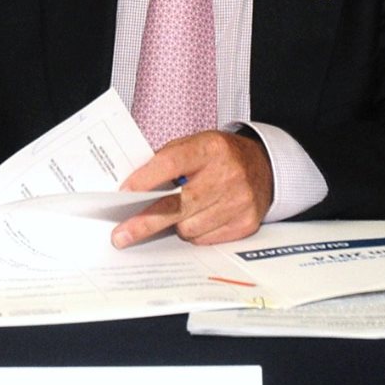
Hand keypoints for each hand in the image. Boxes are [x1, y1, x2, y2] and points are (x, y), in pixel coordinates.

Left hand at [110, 130, 273, 248]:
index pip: (171, 163)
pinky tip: (200, 218)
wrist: (263, 167)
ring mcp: (239, 200)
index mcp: (210, 148)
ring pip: (189, 227)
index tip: (122, 193)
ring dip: (176, 225)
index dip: (144, 180)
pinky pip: (204, 239)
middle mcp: (227, 173)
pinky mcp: (246, 223)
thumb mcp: (195, 145)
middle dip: (145, 222)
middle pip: (177, 204)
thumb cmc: (218, 156)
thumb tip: (131, 188)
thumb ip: (167, 160)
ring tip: (180, 212)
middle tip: (121, 235)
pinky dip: (195, 233)